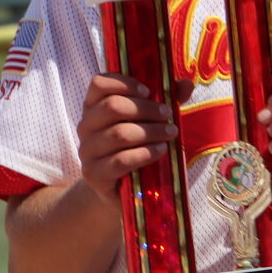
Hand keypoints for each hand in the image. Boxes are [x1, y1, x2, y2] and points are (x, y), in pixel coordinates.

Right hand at [76, 73, 177, 204]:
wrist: (119, 189)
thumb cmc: (134, 149)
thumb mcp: (148, 122)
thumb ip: (164, 102)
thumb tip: (186, 85)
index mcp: (93, 107)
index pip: (99, 84)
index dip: (125, 84)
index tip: (148, 92)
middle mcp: (85, 126)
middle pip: (112, 107)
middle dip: (145, 109)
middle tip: (167, 115)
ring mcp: (86, 151)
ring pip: (118, 134)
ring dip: (150, 132)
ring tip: (170, 133)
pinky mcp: (93, 174)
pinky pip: (120, 160)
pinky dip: (144, 154)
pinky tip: (160, 151)